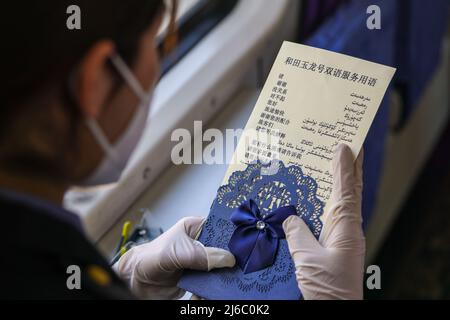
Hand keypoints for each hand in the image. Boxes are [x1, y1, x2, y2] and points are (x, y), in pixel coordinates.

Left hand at [115, 217, 235, 299]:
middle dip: (232, 259)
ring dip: (225, 276)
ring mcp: (202, 261)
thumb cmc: (151, 257)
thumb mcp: (178, 252)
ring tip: (229, 282)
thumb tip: (228, 258)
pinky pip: (213, 283)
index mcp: (197, 228)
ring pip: (222, 268)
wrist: (138, 281)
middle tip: (240, 266)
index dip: (233, 234)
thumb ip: (202, 255)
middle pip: (225, 249)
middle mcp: (202, 243)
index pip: (221, 227)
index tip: (244, 243)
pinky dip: (214, 289)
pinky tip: (210, 292)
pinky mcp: (199, 278)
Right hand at [283, 144, 364, 299]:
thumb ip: (298, 233)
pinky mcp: (334, 246)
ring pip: (341, 203)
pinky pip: (331, 217)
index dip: (344, 166)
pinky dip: (327, 202)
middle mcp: (347, 229)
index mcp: (346, 227)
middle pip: (349, 191)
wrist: (336, 311)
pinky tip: (317, 199)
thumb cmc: (328, 288)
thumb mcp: (308, 259)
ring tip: (332, 164)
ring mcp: (342, 238)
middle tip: (345, 146)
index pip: (346, 189)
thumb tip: (290, 217)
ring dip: (339, 182)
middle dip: (348, 168)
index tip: (345, 145)